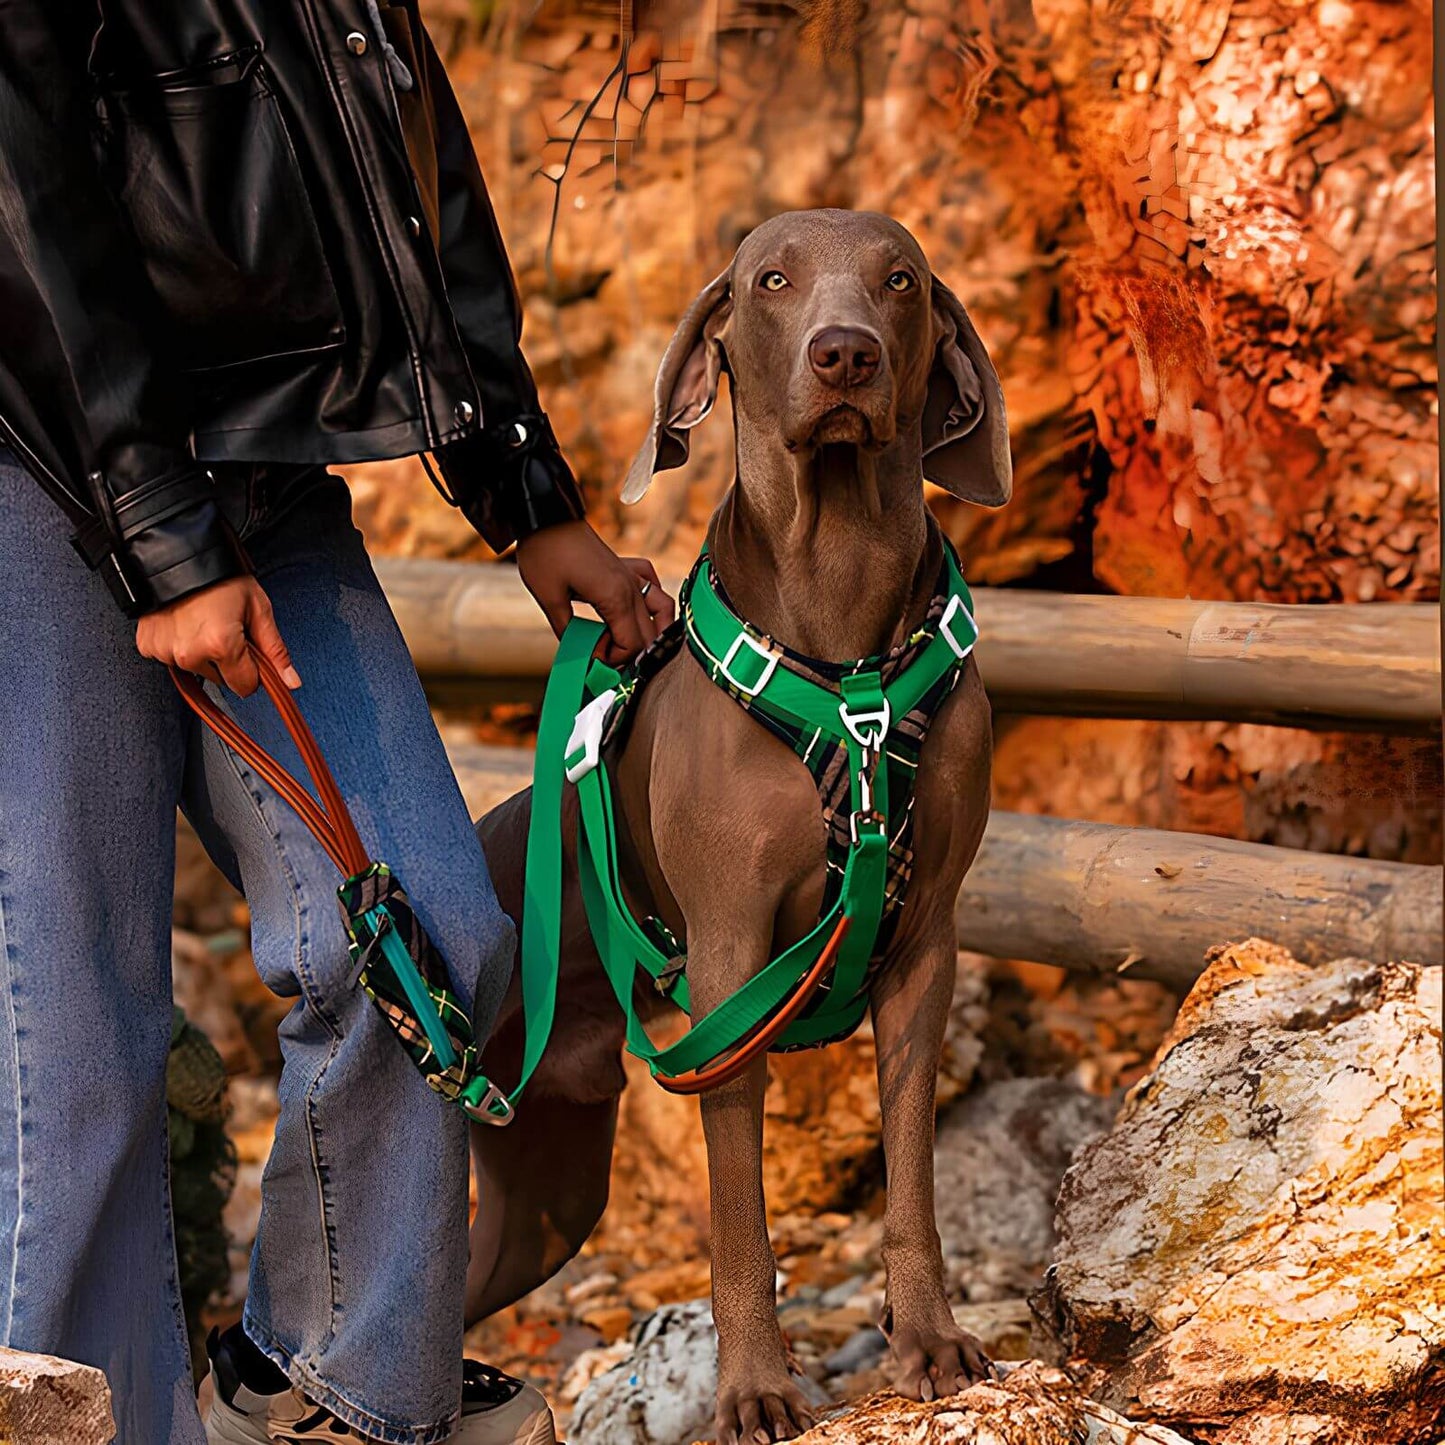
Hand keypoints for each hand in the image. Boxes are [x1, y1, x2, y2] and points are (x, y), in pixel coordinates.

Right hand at [136, 575, 299, 697]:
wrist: (179, 556)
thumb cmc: (221, 578)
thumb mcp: (257, 609)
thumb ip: (274, 649)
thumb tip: (291, 682)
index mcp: (221, 645)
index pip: (245, 687)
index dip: (252, 671)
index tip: (249, 650)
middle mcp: (190, 654)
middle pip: (220, 679)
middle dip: (227, 660)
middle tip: (224, 627)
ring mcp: (165, 651)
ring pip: (195, 669)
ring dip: (201, 653)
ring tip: (201, 622)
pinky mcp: (148, 647)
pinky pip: (171, 658)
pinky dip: (179, 646)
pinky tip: (182, 624)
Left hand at [515, 520, 674, 665]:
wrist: (545, 515)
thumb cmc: (545, 554)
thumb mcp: (549, 599)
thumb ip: (567, 631)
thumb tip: (579, 653)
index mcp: (615, 598)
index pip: (632, 645)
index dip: (614, 660)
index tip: (592, 658)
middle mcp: (630, 587)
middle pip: (648, 635)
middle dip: (628, 653)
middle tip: (602, 655)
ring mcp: (631, 575)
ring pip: (662, 611)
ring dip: (651, 631)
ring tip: (628, 641)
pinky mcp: (627, 566)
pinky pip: (652, 585)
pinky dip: (651, 601)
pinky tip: (636, 609)